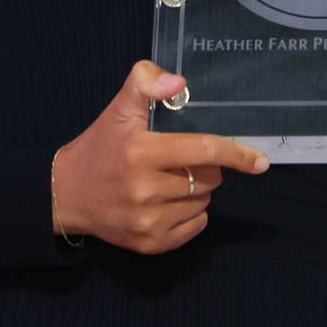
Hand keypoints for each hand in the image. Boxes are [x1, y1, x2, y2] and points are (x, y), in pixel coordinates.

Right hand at [51, 60, 270, 254]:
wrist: (66, 194)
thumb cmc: (98, 148)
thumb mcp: (117, 109)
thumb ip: (144, 83)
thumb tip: (179, 82)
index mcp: (140, 152)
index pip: (203, 150)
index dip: (236, 153)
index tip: (261, 160)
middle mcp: (144, 189)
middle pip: (208, 177)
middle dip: (204, 166)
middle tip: (178, 159)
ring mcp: (148, 221)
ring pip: (203, 202)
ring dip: (197, 189)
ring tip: (167, 180)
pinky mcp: (150, 243)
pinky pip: (196, 226)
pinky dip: (192, 213)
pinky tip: (168, 202)